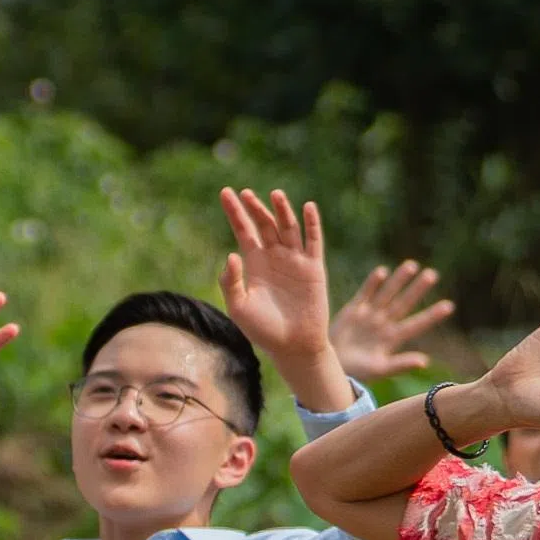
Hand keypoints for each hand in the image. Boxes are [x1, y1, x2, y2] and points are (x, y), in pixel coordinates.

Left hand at [216, 187, 337, 374]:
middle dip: (255, 208)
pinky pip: (313, 241)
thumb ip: (230, 282)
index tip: (225, 193)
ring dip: (282, 210)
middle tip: (245, 193)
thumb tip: (231, 254)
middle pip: (264, 224)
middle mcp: (274, 257)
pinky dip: (312, 223)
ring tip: (275, 194)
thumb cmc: (263, 330)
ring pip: (288, 227)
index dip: (235, 212)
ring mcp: (294, 260)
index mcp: (254, 263)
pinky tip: (308, 207)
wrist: (293, 346)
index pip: (243, 230)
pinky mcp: (313, 267)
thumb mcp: (239, 307)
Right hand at [335, 259, 452, 386]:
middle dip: (417, 289)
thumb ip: (400, 364)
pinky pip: (365, 293)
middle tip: (433, 274)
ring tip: (412, 265)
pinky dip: (372, 283)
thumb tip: (425, 361)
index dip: (432, 315)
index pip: (416, 324)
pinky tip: (383, 271)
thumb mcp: (380, 369)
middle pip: (404, 303)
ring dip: (399, 280)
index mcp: (393, 338)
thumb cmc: (357, 372)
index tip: (449, 306)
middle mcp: (384, 324)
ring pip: (388, 294)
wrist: (331, 366)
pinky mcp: (353, 310)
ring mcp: (370, 315)